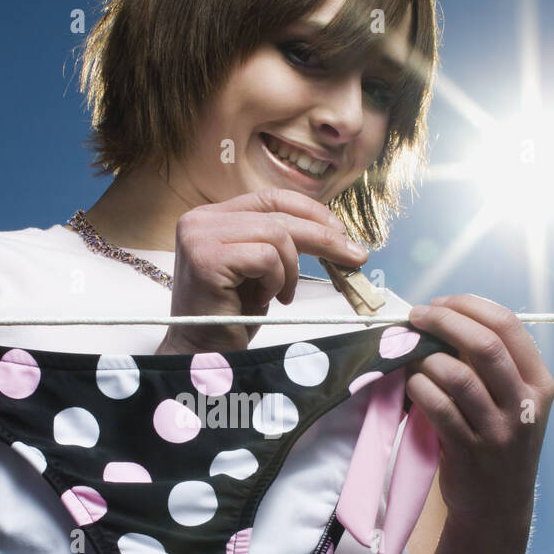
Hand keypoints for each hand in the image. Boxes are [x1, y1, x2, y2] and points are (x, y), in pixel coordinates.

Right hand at [157, 188, 367, 353]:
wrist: (202, 355)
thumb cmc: (230, 318)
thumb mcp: (259, 271)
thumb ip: (278, 243)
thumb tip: (333, 230)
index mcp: (211, 217)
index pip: (270, 198)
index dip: (310, 211)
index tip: (341, 232)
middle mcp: (200, 221)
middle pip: (277, 214)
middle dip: (323, 237)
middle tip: (354, 257)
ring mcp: (199, 237)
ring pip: (275, 234)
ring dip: (291, 270)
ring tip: (281, 296)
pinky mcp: (205, 258)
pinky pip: (265, 257)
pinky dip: (276, 281)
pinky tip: (264, 300)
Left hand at [405, 294, 553, 527]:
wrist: (497, 506)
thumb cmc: (499, 443)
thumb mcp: (513, 403)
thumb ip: (492, 365)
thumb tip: (446, 318)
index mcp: (539, 383)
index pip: (509, 326)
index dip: (470, 306)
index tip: (442, 302)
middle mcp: (524, 404)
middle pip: (484, 345)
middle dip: (445, 321)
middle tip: (418, 316)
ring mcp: (498, 430)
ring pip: (457, 375)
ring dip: (426, 358)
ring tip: (410, 355)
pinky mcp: (468, 451)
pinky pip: (437, 407)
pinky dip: (418, 387)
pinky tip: (410, 383)